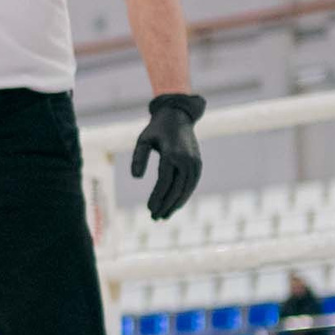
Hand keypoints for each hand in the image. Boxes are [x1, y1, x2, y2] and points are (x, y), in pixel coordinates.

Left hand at [132, 93, 204, 219]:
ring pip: (186, 189)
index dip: (157, 197)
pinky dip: (184, 196)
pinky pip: (191, 184)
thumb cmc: (156, 129)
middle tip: (155, 217)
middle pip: (176, 189)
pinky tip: (175, 205)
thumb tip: (136, 178)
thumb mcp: (143, 140)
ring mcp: (194, 163)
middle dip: (166, 205)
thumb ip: (138, 157)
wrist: (178, 116)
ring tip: (164, 216)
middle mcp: (185, 160)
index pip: (164, 182)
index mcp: (171, 154)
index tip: (149, 209)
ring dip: (176, 204)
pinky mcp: (198, 165)